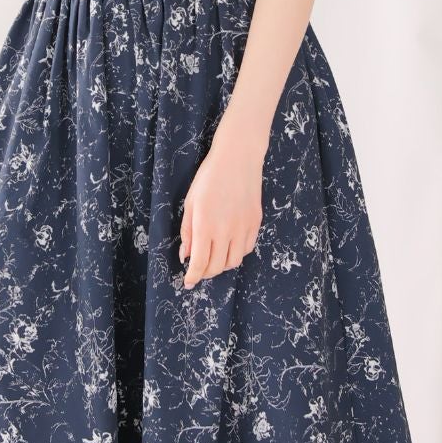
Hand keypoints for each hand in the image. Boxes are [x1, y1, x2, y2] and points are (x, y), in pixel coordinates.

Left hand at [178, 128, 265, 287]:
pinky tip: (228, 246)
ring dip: (221, 265)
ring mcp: (243, 228)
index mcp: (205, 226)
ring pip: (233, 262)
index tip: (188, 283)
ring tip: (213, 258)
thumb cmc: (209, 178)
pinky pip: (246, 249)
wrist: (238, 159)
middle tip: (198, 269)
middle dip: (205, 273)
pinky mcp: (255, 223)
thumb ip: (188, 232)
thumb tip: (186, 256)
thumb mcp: (190, 203)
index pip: (199, 263)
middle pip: (216, 267)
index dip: (193, 277)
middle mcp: (226, 231)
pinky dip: (236, 253)